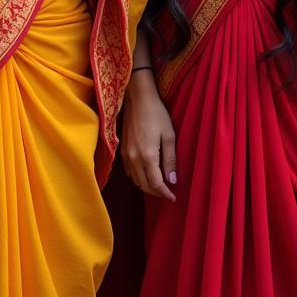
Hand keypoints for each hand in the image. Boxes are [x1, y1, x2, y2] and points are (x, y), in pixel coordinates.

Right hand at [121, 71, 176, 200]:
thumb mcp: (169, 136)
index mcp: (147, 156)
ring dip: (146, 185)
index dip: (165, 193)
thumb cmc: (156, 114)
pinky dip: (138, 177)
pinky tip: (146, 172)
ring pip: (135, 180)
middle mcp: (134, 158)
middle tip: (168, 193)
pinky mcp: (122, 149)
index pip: (156, 184)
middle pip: (144, 185)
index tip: (174, 197)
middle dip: (156, 192)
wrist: (137, 98)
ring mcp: (126, 154)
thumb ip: (170, 160)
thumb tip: (172, 180)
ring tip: (159, 184)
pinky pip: (129, 171)